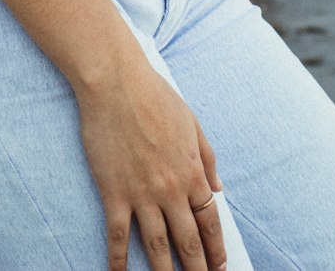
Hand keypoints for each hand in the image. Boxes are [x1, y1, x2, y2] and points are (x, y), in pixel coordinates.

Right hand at [75, 56, 227, 270]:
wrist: (116, 82)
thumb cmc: (155, 95)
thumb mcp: (192, 122)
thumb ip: (207, 156)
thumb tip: (219, 187)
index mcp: (193, 171)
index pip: (210, 222)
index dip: (216, 250)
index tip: (220, 267)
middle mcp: (171, 189)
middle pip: (188, 242)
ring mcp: (143, 194)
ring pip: (158, 247)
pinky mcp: (115, 193)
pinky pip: (118, 236)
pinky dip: (118, 260)